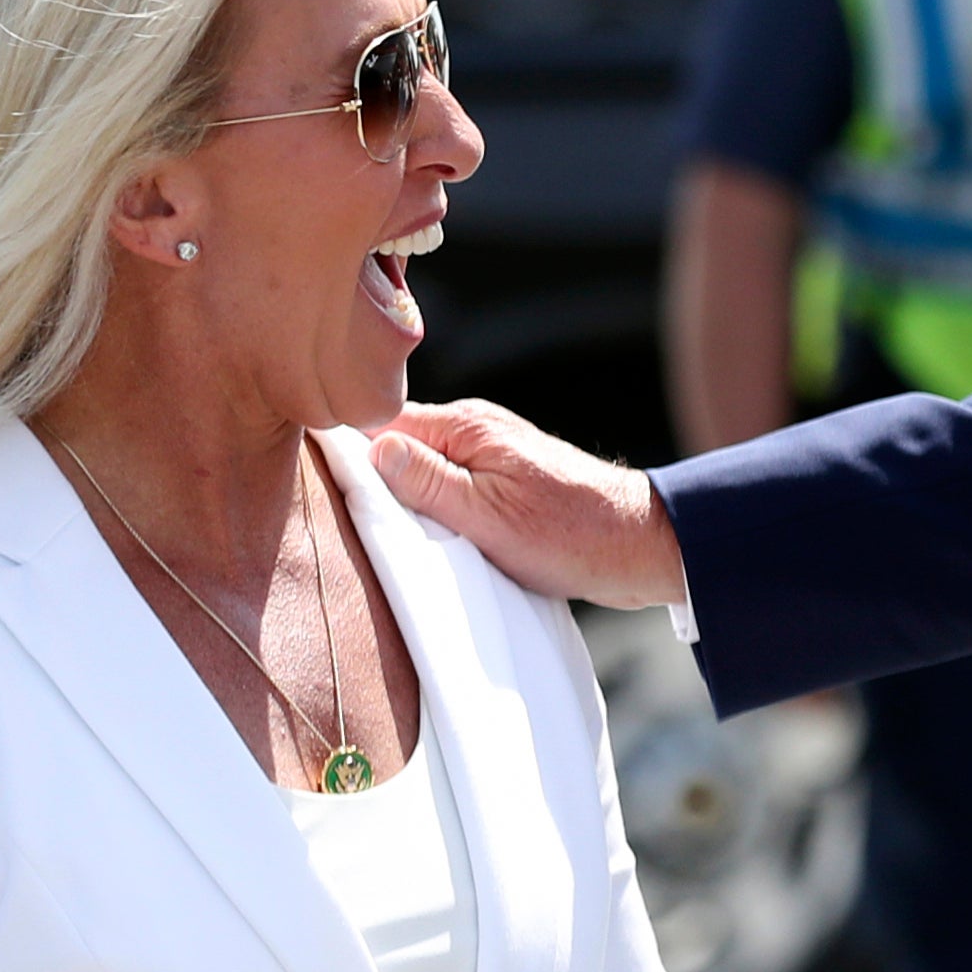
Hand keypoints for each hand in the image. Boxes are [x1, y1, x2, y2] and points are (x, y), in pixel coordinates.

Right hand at [371, 401, 686, 609]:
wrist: (640, 547)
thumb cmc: (570, 535)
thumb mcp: (487, 516)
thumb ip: (428, 482)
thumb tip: (374, 450)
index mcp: (466, 425)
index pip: (382, 424)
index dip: (353, 456)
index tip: (331, 491)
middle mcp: (476, 430)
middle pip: (400, 447)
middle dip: (379, 483)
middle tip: (363, 525)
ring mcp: (491, 455)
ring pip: (425, 471)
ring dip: (412, 503)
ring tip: (400, 537)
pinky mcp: (504, 481)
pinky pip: (452, 489)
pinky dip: (440, 512)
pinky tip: (436, 537)